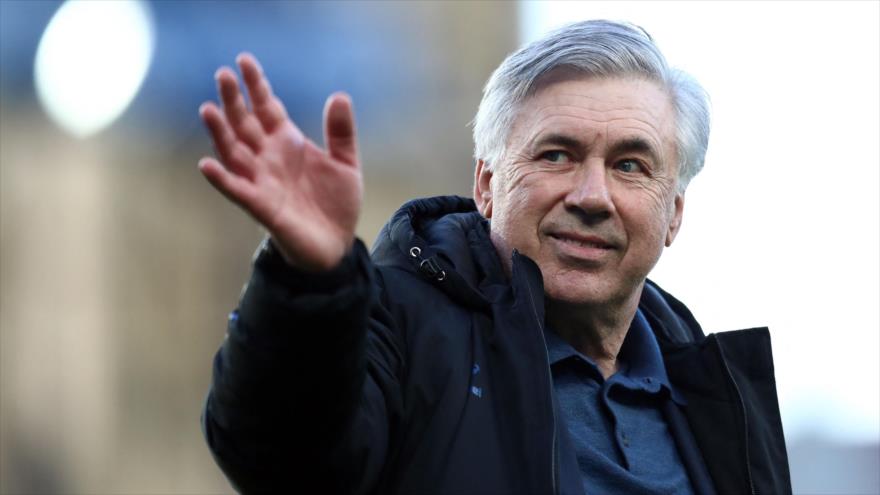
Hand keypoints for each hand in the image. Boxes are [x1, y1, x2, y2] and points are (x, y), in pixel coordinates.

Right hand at [198, 53, 361, 271]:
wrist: (337, 245)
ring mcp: (262, 182)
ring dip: (219, 133)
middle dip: (234, 101)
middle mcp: (268, 158)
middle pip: (245, 124)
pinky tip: (208, 164)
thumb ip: (340, 132)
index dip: (256, 85)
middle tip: (223, 74)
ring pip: (234, 153)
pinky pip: (237, 191)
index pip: (267, 107)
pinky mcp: (262, 208)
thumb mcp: (346, 164)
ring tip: (208, 109)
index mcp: (287, 143)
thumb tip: (339, 95)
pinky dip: (222, 179)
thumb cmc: (336, 203)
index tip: (243, 59)